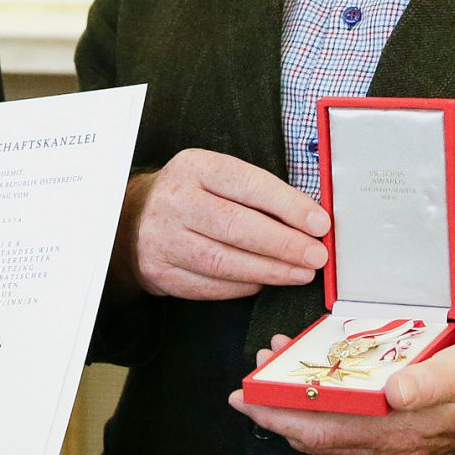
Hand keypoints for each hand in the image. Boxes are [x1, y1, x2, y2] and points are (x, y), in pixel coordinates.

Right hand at [119, 149, 329, 300]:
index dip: (288, 206)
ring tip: (300, 273)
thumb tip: (310, 219)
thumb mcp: (218, 176)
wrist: (135, 218)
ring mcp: (164, 238)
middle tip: (316, 256)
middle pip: (237, 226)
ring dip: (270, 270)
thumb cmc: (193, 195)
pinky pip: (211, 286)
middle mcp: (175, 201)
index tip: (320, 223)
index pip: (248, 185)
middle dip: (284, 244)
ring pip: (225, 262)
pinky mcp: (161, 271)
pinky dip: (244, 287)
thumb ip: (258, 193)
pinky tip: (265, 282)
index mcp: (195, 167)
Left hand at [229, 338, 454, 454]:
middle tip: (249, 379)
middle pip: (316, 436)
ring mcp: (396, 454)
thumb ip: (426, 382)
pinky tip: (321, 384)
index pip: (320, 430)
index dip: (276, 414)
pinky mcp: (403, 445)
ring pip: (331, 434)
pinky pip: (350, 433)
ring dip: (299, 406)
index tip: (244, 396)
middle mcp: (390, 453)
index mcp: (399, 435)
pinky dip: (325, 409)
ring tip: (278, 368)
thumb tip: (392, 390)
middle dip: (277, 409)